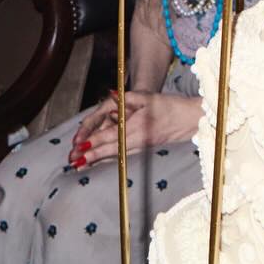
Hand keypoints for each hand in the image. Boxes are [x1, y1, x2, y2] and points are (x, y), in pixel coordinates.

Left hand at [68, 91, 201, 166]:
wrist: (189, 120)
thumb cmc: (168, 106)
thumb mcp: (147, 97)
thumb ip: (127, 97)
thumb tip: (111, 96)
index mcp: (137, 126)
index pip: (111, 135)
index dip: (94, 141)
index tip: (79, 146)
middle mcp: (138, 140)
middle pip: (110, 150)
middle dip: (91, 157)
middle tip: (74, 163)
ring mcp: (141, 147)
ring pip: (115, 156)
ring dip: (97, 162)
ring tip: (80, 168)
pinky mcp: (144, 151)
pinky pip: (123, 157)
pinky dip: (109, 161)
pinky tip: (98, 165)